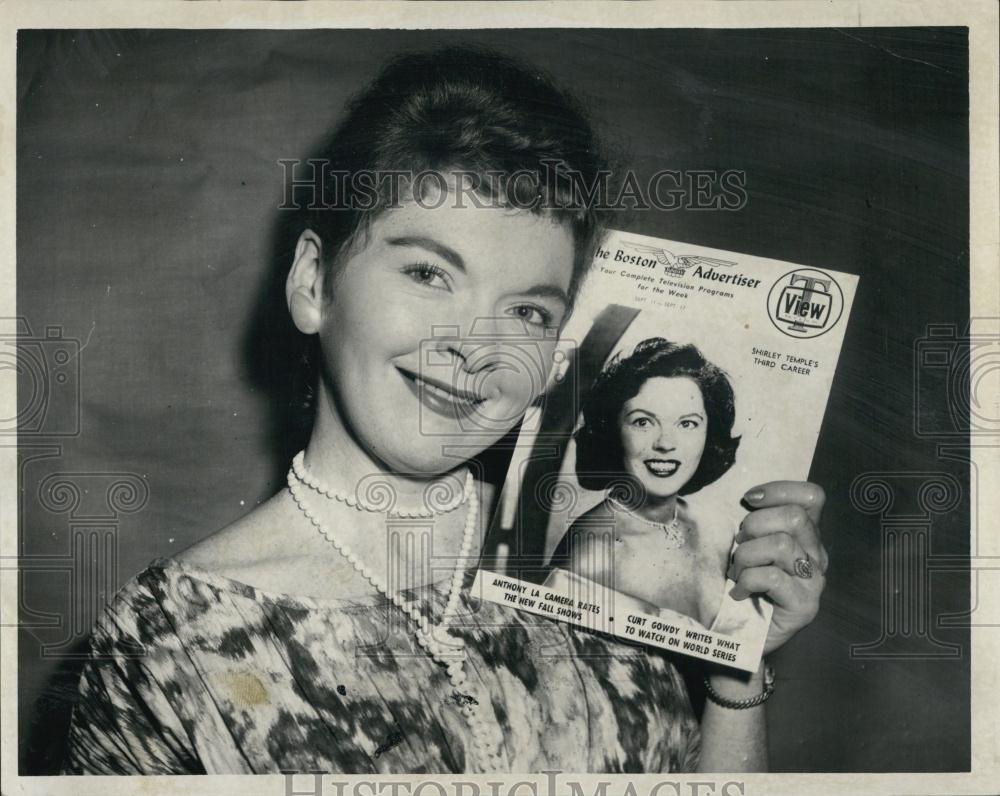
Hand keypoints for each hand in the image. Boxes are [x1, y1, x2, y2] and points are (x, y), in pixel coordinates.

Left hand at [727, 481, 827, 654]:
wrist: (743, 636)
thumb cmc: (743, 584)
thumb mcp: (749, 544)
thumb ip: (756, 523)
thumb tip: (746, 500)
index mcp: (806, 535)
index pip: (812, 496)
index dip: (780, 489)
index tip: (748, 499)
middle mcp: (816, 555)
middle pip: (794, 517)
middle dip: (755, 525)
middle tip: (739, 545)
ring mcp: (814, 581)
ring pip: (781, 545)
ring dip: (747, 556)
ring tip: (737, 573)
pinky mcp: (805, 605)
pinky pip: (772, 577)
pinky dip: (747, 580)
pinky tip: (739, 592)